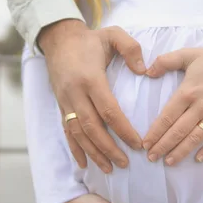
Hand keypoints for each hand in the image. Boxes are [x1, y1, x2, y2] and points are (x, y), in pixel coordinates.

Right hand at [39, 20, 145, 172]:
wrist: (58, 39)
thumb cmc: (90, 39)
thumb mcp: (113, 34)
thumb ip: (131, 48)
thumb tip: (144, 71)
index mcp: (90, 78)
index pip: (108, 110)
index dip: (122, 129)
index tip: (137, 143)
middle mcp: (75, 93)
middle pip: (92, 127)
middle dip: (109, 148)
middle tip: (125, 163)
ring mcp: (66, 101)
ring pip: (78, 134)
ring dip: (93, 153)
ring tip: (109, 168)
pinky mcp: (61, 106)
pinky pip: (67, 132)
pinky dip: (75, 149)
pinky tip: (84, 164)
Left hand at [143, 45, 202, 164]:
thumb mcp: (187, 54)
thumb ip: (165, 61)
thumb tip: (147, 72)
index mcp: (188, 91)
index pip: (167, 117)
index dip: (155, 132)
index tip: (145, 144)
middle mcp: (201, 106)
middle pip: (179, 131)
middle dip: (163, 146)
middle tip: (151, 157)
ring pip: (196, 138)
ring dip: (181, 152)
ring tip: (168, 162)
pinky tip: (198, 159)